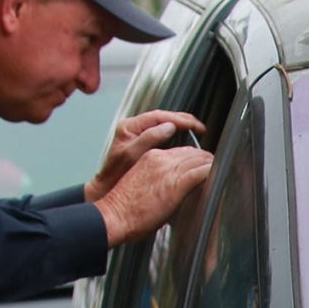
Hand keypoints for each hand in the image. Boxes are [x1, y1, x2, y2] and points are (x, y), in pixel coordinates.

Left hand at [84, 109, 205, 202]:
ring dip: (182, 129)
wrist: (107, 191)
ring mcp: (139, 137)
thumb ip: (149, 138)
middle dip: (184, 122)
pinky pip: (163, 137)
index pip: (159, 116)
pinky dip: (177, 138)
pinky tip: (186, 143)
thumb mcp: (131, 155)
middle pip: (164, 118)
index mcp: (130, 126)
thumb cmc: (116, 176)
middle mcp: (134, 128)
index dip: (180, 120)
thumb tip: (170, 126)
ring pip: (165, 126)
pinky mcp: (144, 147)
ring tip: (198, 134)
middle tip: (202, 129)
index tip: (196, 126)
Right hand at [95, 146, 213, 244]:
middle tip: (219, 168)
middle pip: (193, 153)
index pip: (181, 151)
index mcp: (151, 157)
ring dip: (214, 166)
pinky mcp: (177, 184)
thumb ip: (157, 182)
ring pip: (200, 160)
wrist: (113, 215)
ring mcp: (169, 170)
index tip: (203, 166)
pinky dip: (214, 173)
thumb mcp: (140, 185)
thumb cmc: (124, 209)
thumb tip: (171, 191)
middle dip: (207, 160)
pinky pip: (203, 173)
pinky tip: (221, 177)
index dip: (195, 158)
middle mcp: (161, 159)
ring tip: (224, 172)